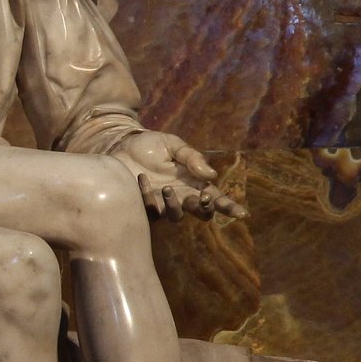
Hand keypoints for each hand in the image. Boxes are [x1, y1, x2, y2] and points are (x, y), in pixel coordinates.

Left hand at [108, 130, 244, 221]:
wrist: (119, 147)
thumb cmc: (149, 146)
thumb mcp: (173, 145)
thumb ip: (192, 158)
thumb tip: (211, 176)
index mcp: (194, 182)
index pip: (216, 198)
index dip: (229, 207)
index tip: (241, 213)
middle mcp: (182, 196)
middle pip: (202, 212)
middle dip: (205, 208)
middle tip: (202, 198)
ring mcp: (163, 203)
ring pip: (177, 216)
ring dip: (175, 204)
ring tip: (165, 188)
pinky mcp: (144, 207)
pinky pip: (151, 210)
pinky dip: (148, 196)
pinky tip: (141, 180)